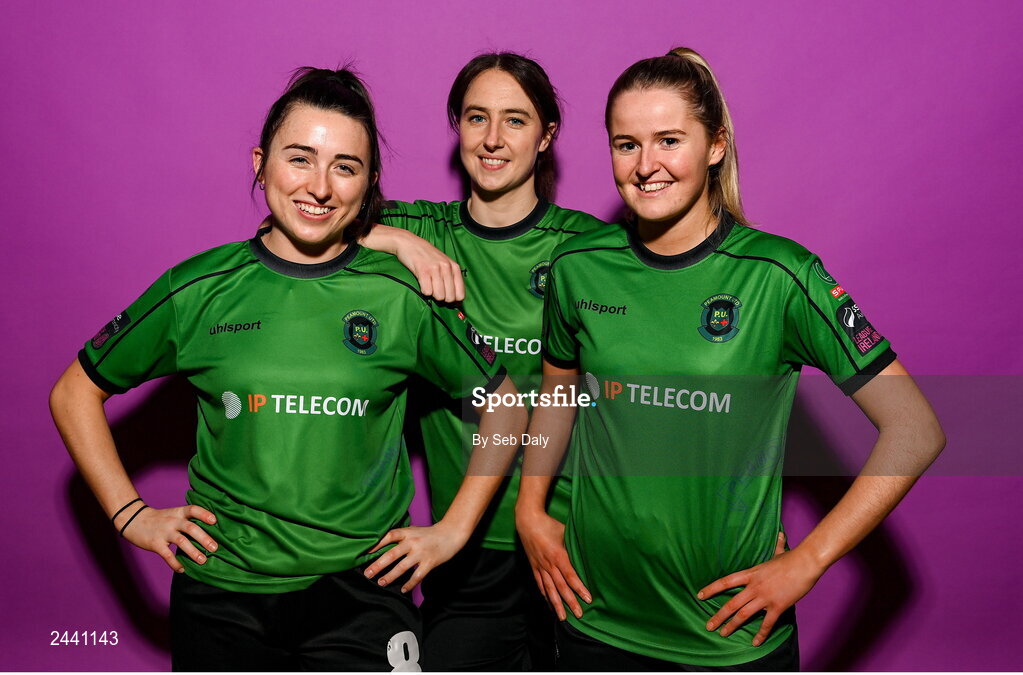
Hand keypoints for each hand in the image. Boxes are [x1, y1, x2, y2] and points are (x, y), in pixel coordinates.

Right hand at [117, 504, 217, 572]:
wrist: (134, 519)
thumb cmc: (160, 519)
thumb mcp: (174, 514)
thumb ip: (188, 521)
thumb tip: (209, 533)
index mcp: (179, 512)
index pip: (193, 509)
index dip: (204, 514)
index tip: (215, 521)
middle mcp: (173, 521)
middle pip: (191, 528)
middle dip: (204, 538)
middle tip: (215, 548)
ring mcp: (164, 532)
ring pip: (181, 541)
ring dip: (193, 552)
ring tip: (203, 561)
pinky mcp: (155, 543)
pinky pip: (167, 555)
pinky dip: (175, 563)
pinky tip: (182, 569)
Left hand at [364, 520, 468, 592]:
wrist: (450, 534)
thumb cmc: (429, 533)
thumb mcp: (414, 530)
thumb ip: (400, 537)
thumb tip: (381, 547)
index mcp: (407, 533)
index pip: (389, 536)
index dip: (376, 544)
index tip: (365, 553)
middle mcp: (412, 542)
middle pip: (392, 554)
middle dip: (378, 565)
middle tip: (368, 574)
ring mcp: (421, 553)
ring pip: (402, 567)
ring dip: (390, 576)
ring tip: (381, 583)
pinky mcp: (429, 563)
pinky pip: (417, 576)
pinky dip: (409, 584)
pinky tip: (403, 589)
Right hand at [394, 237, 463, 302]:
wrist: (409, 243)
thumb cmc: (427, 256)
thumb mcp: (444, 264)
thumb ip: (451, 278)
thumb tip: (457, 300)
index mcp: (454, 267)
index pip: (460, 294)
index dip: (454, 300)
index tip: (446, 297)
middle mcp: (447, 268)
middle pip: (450, 297)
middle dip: (442, 298)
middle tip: (435, 290)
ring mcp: (435, 269)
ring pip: (439, 296)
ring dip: (432, 294)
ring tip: (428, 285)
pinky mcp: (423, 271)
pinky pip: (427, 292)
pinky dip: (424, 291)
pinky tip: (422, 283)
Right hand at [516, 509, 590, 619]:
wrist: (527, 521)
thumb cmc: (549, 524)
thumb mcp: (565, 532)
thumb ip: (574, 545)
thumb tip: (587, 552)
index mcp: (558, 556)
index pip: (571, 576)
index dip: (580, 589)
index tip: (588, 599)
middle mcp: (548, 564)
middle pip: (561, 587)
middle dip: (571, 602)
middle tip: (579, 615)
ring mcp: (540, 567)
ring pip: (549, 589)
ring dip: (556, 604)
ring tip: (562, 617)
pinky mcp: (534, 566)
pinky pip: (540, 584)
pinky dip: (545, 595)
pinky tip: (549, 604)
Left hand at [698, 538, 822, 646]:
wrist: (805, 563)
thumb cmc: (792, 558)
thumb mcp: (779, 552)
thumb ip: (776, 546)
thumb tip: (779, 535)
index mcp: (751, 573)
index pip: (725, 582)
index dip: (711, 589)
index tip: (699, 596)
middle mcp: (754, 586)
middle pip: (731, 603)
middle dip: (718, 616)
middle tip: (708, 626)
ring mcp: (765, 597)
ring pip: (743, 614)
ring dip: (732, 625)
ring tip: (723, 634)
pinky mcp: (778, 606)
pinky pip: (767, 623)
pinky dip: (761, 634)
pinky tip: (755, 643)